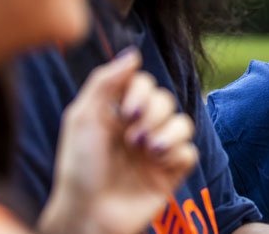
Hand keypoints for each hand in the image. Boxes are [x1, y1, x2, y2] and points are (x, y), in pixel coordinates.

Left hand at [39, 48, 197, 233]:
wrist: (89, 215)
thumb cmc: (79, 168)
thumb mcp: (83, 118)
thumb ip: (105, 81)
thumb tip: (133, 53)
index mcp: (118, 113)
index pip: (144, 83)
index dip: (141, 92)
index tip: (125, 112)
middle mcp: (140, 127)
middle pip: (166, 100)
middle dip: (153, 114)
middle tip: (132, 137)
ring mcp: (156, 150)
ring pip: (183, 123)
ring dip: (168, 133)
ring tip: (147, 150)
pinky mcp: (171, 171)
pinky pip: (189, 151)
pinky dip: (176, 154)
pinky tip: (158, 164)